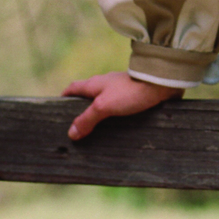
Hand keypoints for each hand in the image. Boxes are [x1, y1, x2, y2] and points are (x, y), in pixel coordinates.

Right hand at [62, 71, 183, 139]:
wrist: (161, 83)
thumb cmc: (131, 91)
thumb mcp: (104, 106)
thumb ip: (87, 118)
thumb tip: (71, 133)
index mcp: (95, 83)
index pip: (73, 88)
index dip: (64, 97)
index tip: (57, 110)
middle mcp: (106, 85)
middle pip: (88, 96)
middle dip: (81, 110)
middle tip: (75, 129)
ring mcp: (120, 90)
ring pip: (104, 103)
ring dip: (98, 116)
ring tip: (94, 135)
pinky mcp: (134, 96)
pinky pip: (119, 108)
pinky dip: (113, 117)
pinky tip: (116, 129)